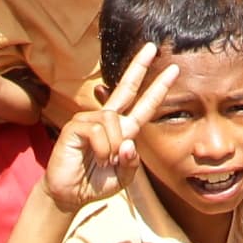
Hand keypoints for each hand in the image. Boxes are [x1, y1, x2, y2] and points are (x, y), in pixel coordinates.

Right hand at [43, 44, 177, 212]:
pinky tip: (94, 158)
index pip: (143, 105)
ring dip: (112, 147)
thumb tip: (127, 142)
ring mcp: (90, 121)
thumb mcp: (123, 177)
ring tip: (103, 161)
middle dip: (139, 67)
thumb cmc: (95, 183)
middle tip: (152, 47)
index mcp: (122, 130)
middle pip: (126, 88)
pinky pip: (98, 131)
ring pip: (114, 121)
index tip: (172, 70)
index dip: (157, 88)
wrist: (70, 195)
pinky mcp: (75, 126)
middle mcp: (107, 120)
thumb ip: (131, 162)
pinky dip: (101, 149)